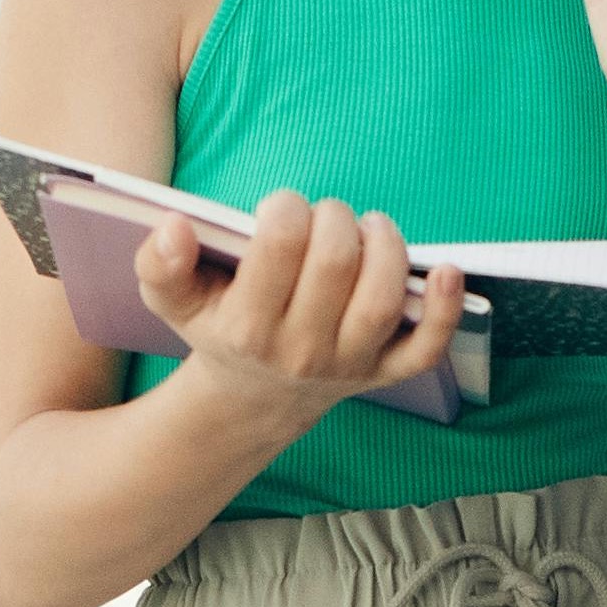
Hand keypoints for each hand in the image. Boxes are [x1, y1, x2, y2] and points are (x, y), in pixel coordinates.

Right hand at [143, 189, 457, 429]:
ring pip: (380, 300)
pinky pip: (424, 349)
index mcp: (245, 327)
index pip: (280, 246)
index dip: (286, 208)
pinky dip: (443, 311)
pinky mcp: (383, 374)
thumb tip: (175, 226)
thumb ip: (159, 262)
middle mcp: (299, 351)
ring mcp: (346, 365)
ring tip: (371, 227)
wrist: (253, 397)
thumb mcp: (173, 300)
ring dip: (385, 248)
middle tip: (326, 216)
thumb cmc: (218, 327)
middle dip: (335, 219)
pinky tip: (448, 271)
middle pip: (335, 265)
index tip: (281, 209)